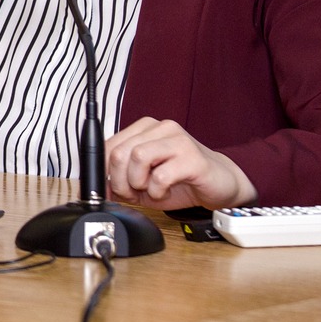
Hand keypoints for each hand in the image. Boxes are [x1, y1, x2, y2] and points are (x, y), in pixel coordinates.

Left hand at [105, 117, 255, 210]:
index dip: (106, 172)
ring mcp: (177, 140)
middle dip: (120, 181)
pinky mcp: (192, 157)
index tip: (113, 189)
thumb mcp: (145, 180)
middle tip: (133, 193)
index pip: (109, 144)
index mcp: (145, 128)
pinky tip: (166, 191)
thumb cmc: (182, 179)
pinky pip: (161, 175)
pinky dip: (157, 190)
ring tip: (150, 190)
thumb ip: (123, 180)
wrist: (220, 183)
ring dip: (138, 183)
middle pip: (120, 152)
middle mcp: (161, 128)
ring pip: (137, 158)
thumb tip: (100, 188)